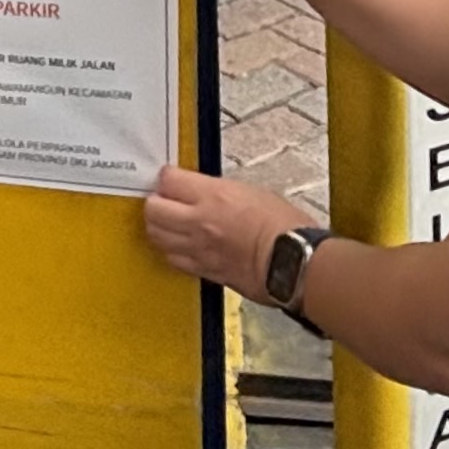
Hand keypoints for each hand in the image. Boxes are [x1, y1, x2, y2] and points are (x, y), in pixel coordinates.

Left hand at [142, 165, 313, 300]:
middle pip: (153, 209)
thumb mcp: (252, 192)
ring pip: (157, 236)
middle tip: (163, 200)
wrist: (295, 263)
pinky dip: (171, 251)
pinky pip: (173, 259)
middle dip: (155, 202)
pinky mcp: (203, 270)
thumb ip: (219, 192)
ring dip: (158, 227)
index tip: (170, 178)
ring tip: (167, 223)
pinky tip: (180, 246)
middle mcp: (199, 222)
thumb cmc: (284, 227)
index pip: (169, 180)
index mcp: (213, 196)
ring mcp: (198, 248)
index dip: (167, 178)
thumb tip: (202, 193)